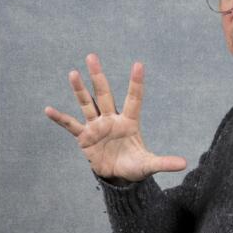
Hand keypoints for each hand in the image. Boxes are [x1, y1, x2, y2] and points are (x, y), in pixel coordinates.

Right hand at [43, 53, 186, 182]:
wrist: (118, 176)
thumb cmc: (134, 165)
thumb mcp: (149, 165)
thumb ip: (164, 162)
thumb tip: (184, 164)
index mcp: (129, 122)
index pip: (134, 99)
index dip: (135, 83)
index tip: (138, 64)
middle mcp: (111, 119)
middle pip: (104, 94)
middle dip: (98, 76)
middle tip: (92, 57)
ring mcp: (96, 126)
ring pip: (87, 104)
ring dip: (80, 90)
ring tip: (73, 73)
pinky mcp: (84, 137)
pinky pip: (71, 125)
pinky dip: (60, 119)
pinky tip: (48, 109)